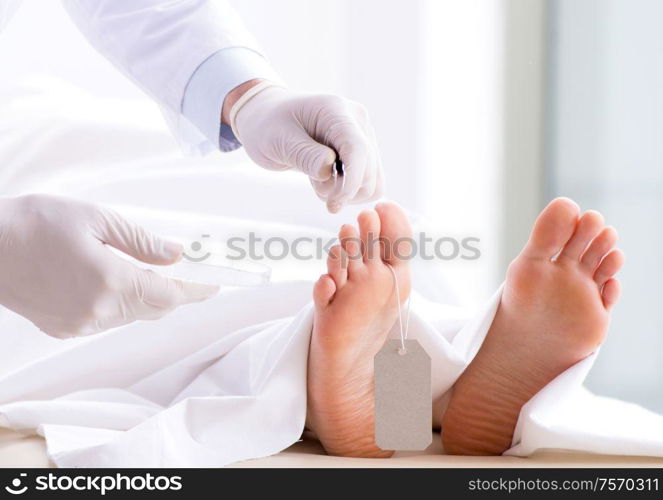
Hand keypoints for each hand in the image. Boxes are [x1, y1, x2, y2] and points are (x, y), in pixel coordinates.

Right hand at [0, 194, 217, 337]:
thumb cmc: (36, 222)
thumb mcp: (96, 219)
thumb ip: (141, 241)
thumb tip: (176, 254)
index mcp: (111, 280)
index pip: (170, 294)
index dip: (196, 290)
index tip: (214, 285)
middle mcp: (99, 310)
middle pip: (155, 308)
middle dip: (175, 293)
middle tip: (190, 276)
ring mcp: (80, 324)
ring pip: (132, 315)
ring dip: (147, 298)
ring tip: (151, 273)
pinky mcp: (64, 329)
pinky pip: (107, 320)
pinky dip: (121, 304)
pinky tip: (116, 283)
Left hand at [224, 80, 383, 212]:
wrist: (269, 119)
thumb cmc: (269, 125)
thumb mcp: (277, 139)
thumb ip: (304, 155)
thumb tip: (328, 170)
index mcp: (336, 111)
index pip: (357, 149)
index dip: (350, 181)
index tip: (333, 205)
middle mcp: (358, 122)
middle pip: (369, 170)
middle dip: (342, 189)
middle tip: (313, 184)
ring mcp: (364, 137)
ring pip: (373, 182)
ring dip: (347, 193)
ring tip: (318, 181)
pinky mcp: (364, 153)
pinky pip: (369, 184)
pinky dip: (350, 192)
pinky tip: (328, 182)